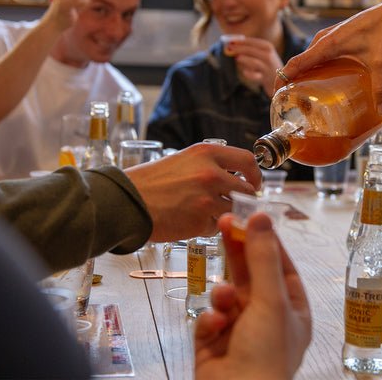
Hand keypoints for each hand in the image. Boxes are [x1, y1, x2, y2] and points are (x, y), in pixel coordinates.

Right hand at [123, 143, 260, 241]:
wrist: (126, 201)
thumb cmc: (150, 181)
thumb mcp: (182, 160)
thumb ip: (208, 165)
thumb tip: (232, 176)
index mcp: (207, 153)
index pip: (248, 160)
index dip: (255, 175)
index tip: (253, 183)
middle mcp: (211, 173)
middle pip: (246, 189)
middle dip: (244, 199)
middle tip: (236, 205)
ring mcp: (207, 199)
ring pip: (235, 210)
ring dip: (227, 214)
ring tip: (210, 214)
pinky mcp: (200, 222)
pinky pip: (218, 226)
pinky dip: (210, 227)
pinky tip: (194, 222)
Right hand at [194, 213, 311, 379]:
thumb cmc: (265, 355)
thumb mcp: (270, 300)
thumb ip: (263, 257)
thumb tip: (261, 217)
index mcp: (291, 311)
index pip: (280, 266)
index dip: (266, 241)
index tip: (251, 217)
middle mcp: (267, 319)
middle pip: (251, 275)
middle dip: (238, 252)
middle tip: (223, 222)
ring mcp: (240, 330)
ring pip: (226, 294)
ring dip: (222, 295)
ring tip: (224, 301)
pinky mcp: (214, 342)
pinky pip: (210, 317)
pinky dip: (211, 319)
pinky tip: (216, 328)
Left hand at [227, 37, 283, 95]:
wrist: (281, 79)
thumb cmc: (267, 64)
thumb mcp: (262, 52)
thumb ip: (250, 48)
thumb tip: (233, 44)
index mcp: (267, 46)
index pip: (252, 41)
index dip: (240, 41)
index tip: (230, 41)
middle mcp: (269, 55)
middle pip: (251, 50)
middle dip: (238, 49)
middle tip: (229, 49)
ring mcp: (267, 67)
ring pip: (254, 62)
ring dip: (244, 59)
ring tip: (236, 58)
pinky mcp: (265, 78)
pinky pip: (254, 76)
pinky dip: (248, 73)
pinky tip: (244, 71)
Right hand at [279, 2, 381, 114]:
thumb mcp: (381, 62)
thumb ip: (380, 87)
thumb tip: (381, 110)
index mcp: (326, 45)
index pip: (295, 64)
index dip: (282, 80)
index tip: (276, 95)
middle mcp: (321, 40)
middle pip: (298, 64)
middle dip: (293, 84)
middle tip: (297, 105)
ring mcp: (326, 38)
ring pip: (307, 60)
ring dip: (302, 76)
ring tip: (306, 96)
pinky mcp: (332, 38)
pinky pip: (315, 55)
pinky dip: (311, 68)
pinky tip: (320, 81)